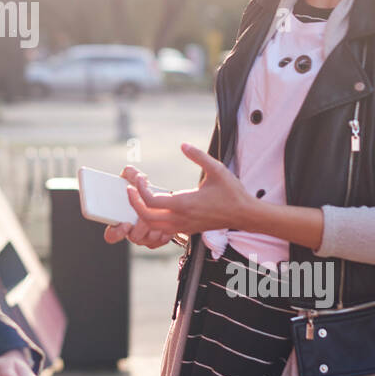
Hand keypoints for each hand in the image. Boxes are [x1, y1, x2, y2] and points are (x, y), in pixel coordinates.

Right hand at [103, 166, 178, 248]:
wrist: (169, 200)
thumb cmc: (149, 191)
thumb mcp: (139, 182)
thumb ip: (131, 175)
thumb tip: (128, 171)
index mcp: (122, 220)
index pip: (111, 235)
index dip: (116, 233)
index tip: (125, 223)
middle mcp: (132, 231)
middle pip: (133, 238)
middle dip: (140, 228)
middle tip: (145, 217)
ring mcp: (146, 237)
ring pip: (148, 240)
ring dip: (154, 228)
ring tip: (159, 214)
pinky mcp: (159, 239)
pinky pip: (160, 241)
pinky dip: (164, 232)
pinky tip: (167, 220)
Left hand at [121, 143, 253, 236]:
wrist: (244, 214)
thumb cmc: (231, 192)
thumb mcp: (217, 169)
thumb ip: (199, 156)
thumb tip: (183, 145)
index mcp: (184, 203)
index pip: (150, 201)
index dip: (139, 189)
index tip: (140, 178)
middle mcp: (181, 218)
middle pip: (145, 217)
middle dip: (133, 202)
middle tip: (130, 188)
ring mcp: (183, 226)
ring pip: (152, 226)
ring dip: (140, 213)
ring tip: (138, 197)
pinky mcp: (186, 229)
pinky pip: (162, 230)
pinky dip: (152, 221)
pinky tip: (153, 207)